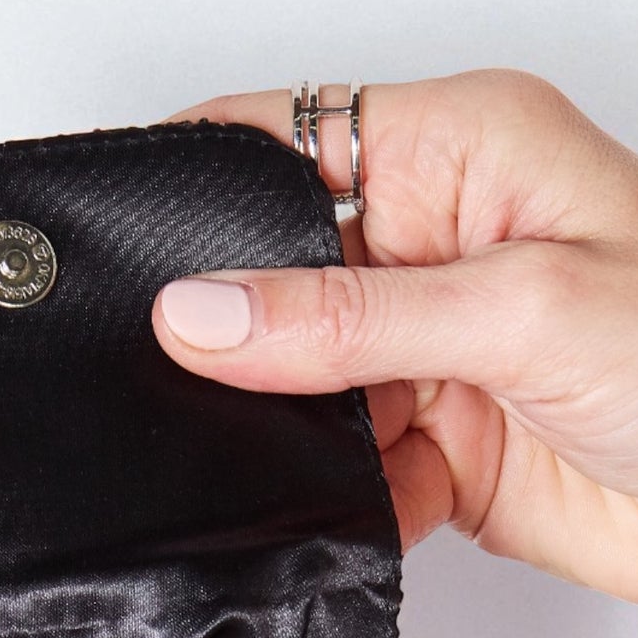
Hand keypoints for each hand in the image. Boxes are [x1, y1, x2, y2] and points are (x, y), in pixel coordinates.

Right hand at [152, 70, 637, 601]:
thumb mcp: (521, 311)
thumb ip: (347, 315)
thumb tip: (198, 314)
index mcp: (461, 154)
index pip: (285, 135)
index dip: (195, 179)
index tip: (116, 238)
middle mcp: (435, 245)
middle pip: (271, 273)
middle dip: (229, 330)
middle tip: (179, 371)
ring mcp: (427, 350)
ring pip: (291, 384)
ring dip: (285, 428)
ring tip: (296, 448)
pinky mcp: (430, 445)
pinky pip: (336, 470)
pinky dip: (335, 498)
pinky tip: (368, 502)